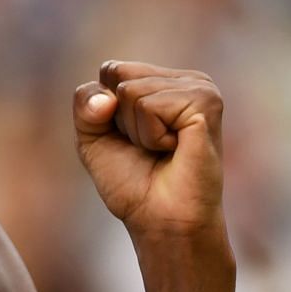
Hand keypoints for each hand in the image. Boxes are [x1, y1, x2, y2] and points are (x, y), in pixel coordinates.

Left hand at [74, 60, 226, 245]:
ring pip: (131, 91)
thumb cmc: (134, 183)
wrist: (161, 221)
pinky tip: (175, 149)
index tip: (130, 140)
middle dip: (120, 120)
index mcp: (164, 81)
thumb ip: (85, 103)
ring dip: (138, 132)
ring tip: (163, 150)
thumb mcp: (93, 138)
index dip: (104, 111)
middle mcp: (185, 79)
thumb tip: (106, 97)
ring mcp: (200, 88)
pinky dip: (151, 136)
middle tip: (149, 148)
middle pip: (118, 75)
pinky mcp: (206, 103)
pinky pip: (149, 106)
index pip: (111, 70)